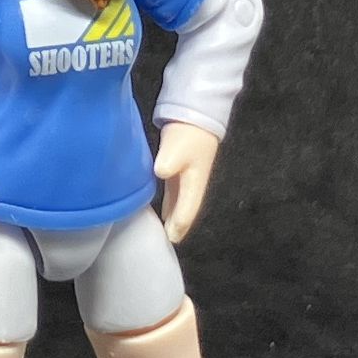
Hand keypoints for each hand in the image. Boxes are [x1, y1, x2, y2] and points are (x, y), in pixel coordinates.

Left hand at [154, 121, 219, 243]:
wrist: (196, 115)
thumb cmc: (188, 134)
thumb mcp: (177, 147)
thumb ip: (169, 161)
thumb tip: (161, 172)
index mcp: (195, 182)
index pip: (187, 210)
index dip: (179, 226)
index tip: (170, 239)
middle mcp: (193, 183)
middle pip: (185, 210)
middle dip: (177, 226)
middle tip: (167, 242)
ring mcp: (187, 176)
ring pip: (180, 202)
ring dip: (174, 216)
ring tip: (166, 232)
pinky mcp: (179, 168)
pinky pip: (174, 193)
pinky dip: (170, 204)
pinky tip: (163, 210)